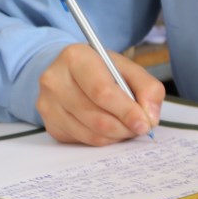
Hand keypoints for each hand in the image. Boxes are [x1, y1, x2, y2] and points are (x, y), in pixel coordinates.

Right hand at [35, 44, 164, 145]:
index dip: (126, 111)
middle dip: (125, 127)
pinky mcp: (50, 124)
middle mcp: (55, 80)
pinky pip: (84, 140)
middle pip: (97, 117)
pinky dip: (104, 139)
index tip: (145, 123)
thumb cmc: (101, 70)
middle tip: (140, 127)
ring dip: (117, 135)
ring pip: (92, 133)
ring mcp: (48, 104)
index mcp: (75, 58)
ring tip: (127, 126)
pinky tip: (109, 128)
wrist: (69, 72)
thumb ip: (147, 88)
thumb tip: (150, 116)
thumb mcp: (127, 68)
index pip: (102, 91)